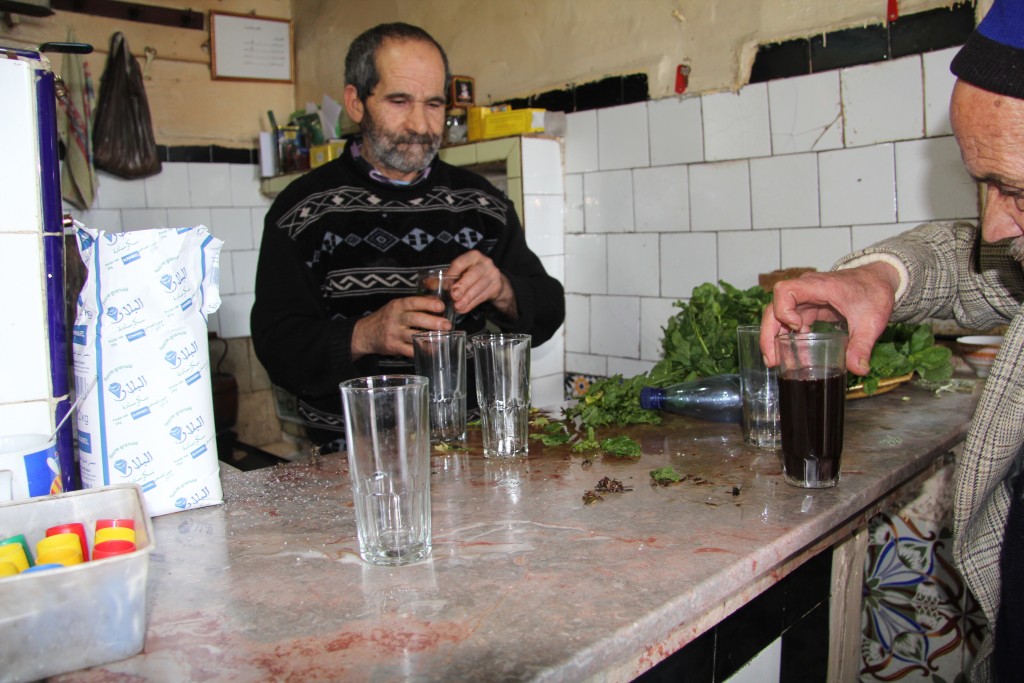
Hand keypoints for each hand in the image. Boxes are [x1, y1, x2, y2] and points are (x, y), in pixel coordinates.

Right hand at [351, 295, 449, 358]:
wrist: (365, 333)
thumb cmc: (387, 318)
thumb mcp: (397, 306)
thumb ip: (416, 303)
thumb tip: (438, 300)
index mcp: (398, 305)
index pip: (413, 302)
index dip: (427, 304)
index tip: (441, 306)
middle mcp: (395, 318)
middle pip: (415, 319)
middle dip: (433, 322)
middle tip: (447, 325)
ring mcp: (393, 333)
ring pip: (413, 335)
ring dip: (430, 338)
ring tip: (444, 339)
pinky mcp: (393, 347)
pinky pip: (409, 350)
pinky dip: (422, 351)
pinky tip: (433, 350)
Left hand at [446, 250, 517, 319]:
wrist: (494, 281)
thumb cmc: (472, 274)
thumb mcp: (460, 272)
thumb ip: (446, 277)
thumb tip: (428, 283)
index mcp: (473, 256)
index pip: (460, 263)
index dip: (451, 274)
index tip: (444, 285)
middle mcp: (485, 263)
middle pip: (473, 275)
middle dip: (463, 286)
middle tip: (454, 295)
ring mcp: (493, 274)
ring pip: (478, 287)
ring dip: (467, 298)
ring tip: (457, 306)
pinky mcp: (497, 286)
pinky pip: (483, 296)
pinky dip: (471, 304)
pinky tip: (463, 309)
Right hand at [759, 261, 899, 375]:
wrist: (880, 280)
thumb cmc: (874, 291)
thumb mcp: (871, 320)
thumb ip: (862, 345)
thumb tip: (858, 369)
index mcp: (818, 286)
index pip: (785, 291)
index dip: (784, 310)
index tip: (798, 328)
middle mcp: (806, 291)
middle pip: (774, 308)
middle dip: (769, 334)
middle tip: (772, 360)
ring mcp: (806, 300)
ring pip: (779, 316)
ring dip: (774, 338)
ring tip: (775, 362)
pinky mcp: (810, 308)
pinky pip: (792, 322)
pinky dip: (789, 338)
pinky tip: (794, 356)